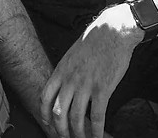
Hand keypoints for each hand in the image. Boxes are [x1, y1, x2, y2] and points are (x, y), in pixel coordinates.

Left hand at [41, 5, 140, 137]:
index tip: (48, 124)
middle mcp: (70, 79)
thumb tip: (63, 85)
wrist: (114, 30)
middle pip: (58, 113)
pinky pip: (96, 116)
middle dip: (60, 130)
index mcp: (61, 70)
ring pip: (76, 118)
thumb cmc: (95, 40)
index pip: (45, 97)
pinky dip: (96, 131)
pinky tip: (98, 137)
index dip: (44, 114)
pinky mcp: (103, 88)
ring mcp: (86, 84)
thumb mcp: (72, 53)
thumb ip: (66, 70)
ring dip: (78, 134)